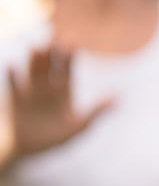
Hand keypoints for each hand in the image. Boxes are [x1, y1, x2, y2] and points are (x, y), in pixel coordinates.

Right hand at [3, 47, 111, 167]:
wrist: (29, 148)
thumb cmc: (57, 136)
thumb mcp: (78, 127)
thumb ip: (96, 113)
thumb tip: (118, 98)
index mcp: (65, 90)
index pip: (69, 69)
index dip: (71, 56)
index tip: (74, 42)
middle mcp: (48, 85)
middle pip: (50, 64)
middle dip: (53, 51)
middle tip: (56, 36)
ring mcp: (31, 90)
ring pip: (33, 70)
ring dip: (34, 60)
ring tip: (37, 47)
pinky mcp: (16, 98)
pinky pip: (14, 85)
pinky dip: (13, 76)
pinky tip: (12, 66)